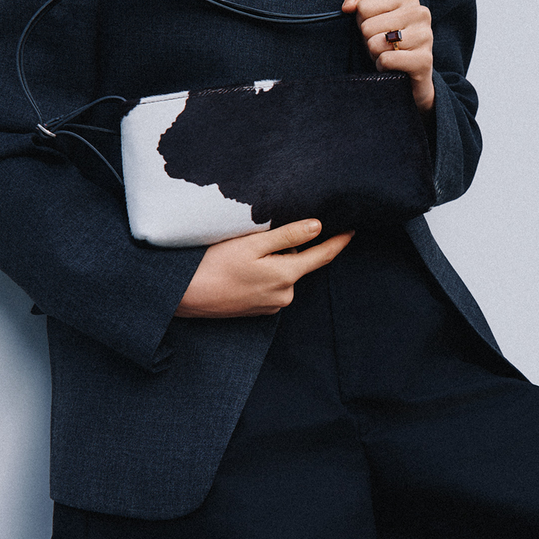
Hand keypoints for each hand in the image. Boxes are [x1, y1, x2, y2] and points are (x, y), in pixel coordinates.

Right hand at [175, 220, 353, 317]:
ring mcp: (271, 305)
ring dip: (272, 262)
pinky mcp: (258, 311)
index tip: (352, 230)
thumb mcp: (253, 243)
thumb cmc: (215, 265)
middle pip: (297, 263)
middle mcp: (285, 295)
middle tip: (258, 239)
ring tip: (243, 256)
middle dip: (287, 249)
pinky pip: (270, 286)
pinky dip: (262, 275)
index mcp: (287, 276)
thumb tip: (318, 227)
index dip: (338, 242)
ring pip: (282, 274)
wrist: (185, 297)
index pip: (322, 256)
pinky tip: (240, 271)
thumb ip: (288, 235)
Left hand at [342, 0, 434, 112]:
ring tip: (388, 55)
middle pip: (367, 26)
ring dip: (375, 55)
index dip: (362, 23)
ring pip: (375, 44)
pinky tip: (392, 67)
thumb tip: (348, 7)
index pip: (363, 7)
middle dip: (368, 41)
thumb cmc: (386, 41)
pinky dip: (382, 67)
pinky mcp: (423, 60)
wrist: (410, 76)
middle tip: (382, 46)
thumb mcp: (369, 16)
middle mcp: (420, 13)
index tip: (377, 30)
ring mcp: (425, 36)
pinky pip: (386, 60)